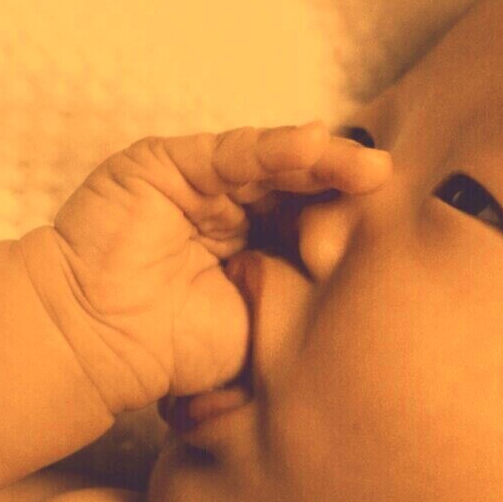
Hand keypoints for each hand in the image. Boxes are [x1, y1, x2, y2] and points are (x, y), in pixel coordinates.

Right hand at [17, 121, 390, 413]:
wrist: (98, 349)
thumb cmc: (177, 354)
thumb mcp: (264, 327)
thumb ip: (306, 302)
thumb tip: (375, 303)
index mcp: (255, 248)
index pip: (314, 221)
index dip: (353, 220)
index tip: (403, 226)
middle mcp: (231, 210)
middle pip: (300, 185)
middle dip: (347, 183)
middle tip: (392, 184)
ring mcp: (199, 185)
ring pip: (272, 161)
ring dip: (323, 160)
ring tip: (366, 167)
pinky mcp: (165, 164)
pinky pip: (229, 152)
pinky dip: (273, 148)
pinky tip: (315, 147)